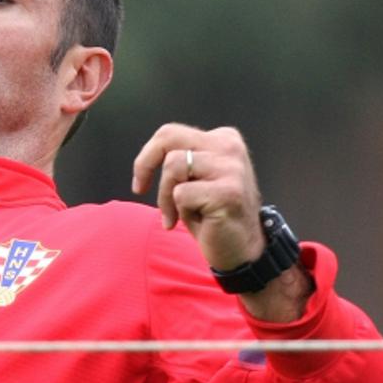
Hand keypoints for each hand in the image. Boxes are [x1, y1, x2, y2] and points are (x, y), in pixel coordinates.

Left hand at [132, 124, 312, 321]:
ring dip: (165, 196)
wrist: (241, 249)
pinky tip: (196, 222)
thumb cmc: (212, 216)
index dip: (147, 156)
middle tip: (141, 190)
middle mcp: (229, 147)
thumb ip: (180, 160)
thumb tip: (149, 156)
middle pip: (169, 139)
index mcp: (223, 139)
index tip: (140, 182)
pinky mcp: (228, 192)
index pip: (170, 133)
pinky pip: (181, 193)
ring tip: (177, 215)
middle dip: (146, 165)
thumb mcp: (194, 180)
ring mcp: (231, 168)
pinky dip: (179, 211)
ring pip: (173, 166)